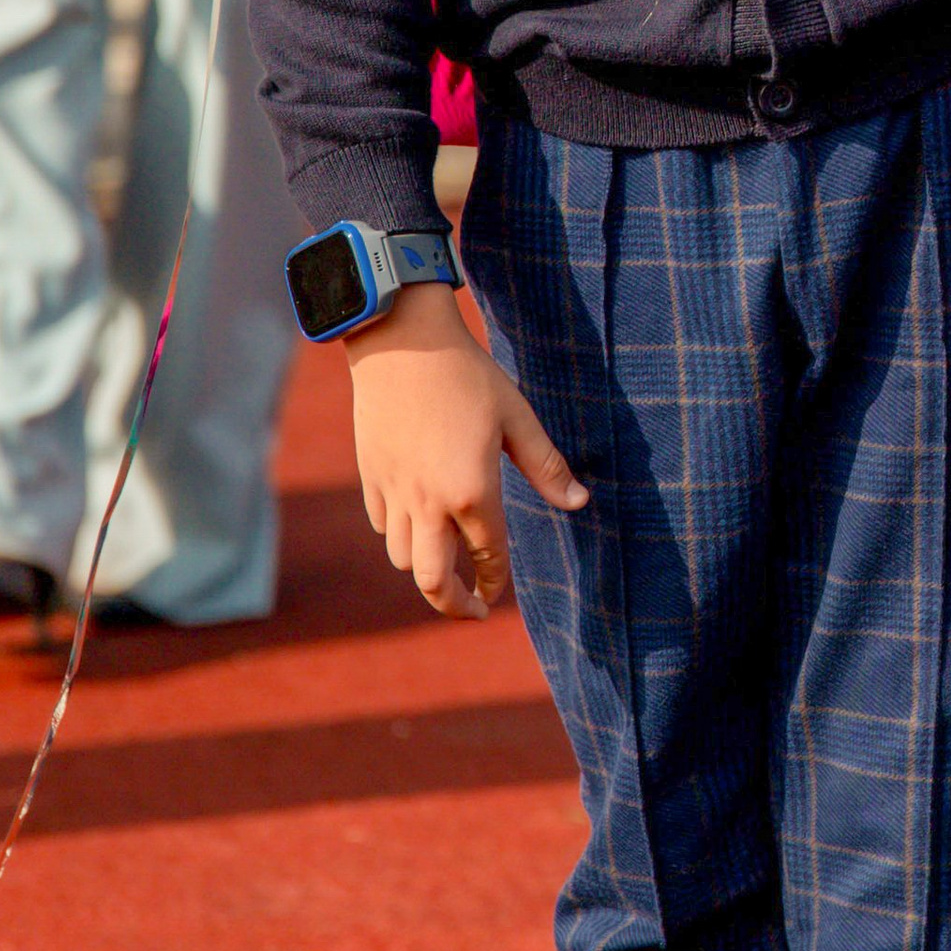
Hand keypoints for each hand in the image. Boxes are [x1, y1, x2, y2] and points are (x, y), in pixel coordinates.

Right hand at [345, 283, 587, 618]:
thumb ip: (546, 466)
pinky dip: (401, 535)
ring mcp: (394, 491)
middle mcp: (428, 502)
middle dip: (453, 605)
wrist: (401, 341)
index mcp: (472, 492)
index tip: (498, 596)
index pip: (488, 556)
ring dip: (426, 568)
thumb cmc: (467, 375)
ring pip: (403, 558)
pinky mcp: (370, 476)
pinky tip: (418, 522)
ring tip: (446, 562)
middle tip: (472, 609)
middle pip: (432, 581)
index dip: (496, 581)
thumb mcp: (517, 417)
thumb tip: (579, 502)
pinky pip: (383, 526)